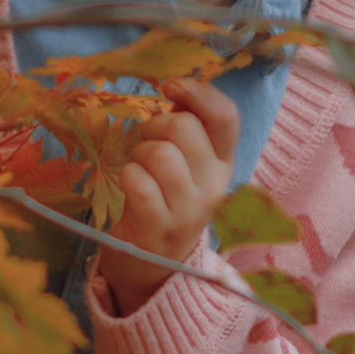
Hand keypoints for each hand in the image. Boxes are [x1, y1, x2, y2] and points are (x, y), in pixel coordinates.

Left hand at [97, 79, 238, 313]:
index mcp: (225, 164)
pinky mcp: (159, 227)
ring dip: (139, 152)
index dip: (199, 92)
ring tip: (139, 167)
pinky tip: (131, 187)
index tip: (171, 88)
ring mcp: (189, 210)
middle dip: (155, 125)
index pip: (226, 117)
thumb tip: (176, 89)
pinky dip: (128, 176)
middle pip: (184, 127)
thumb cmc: (166, 201)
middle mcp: (215, 186)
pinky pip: (139, 181)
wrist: (154, 265)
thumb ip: (187, 129)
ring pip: (160, 152)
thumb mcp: (188, 166)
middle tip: (147, 142)